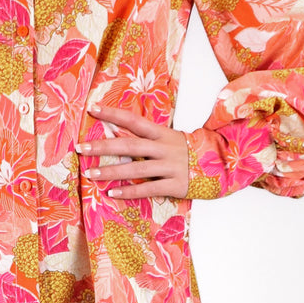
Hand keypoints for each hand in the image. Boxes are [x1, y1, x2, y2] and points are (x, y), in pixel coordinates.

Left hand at [75, 103, 189, 198]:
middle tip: (81, 148)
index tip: (92, 109)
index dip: (113, 114)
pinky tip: (112, 192)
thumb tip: (116, 134)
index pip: (133, 120)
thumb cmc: (189, 151)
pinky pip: (148, 189)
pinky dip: (129, 191)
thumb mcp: (170, 138)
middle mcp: (164, 148)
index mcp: (162, 133)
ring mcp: (170, 167)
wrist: (222, 164)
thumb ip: (148, 138)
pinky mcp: (175, 185)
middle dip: (103, 146)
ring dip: (111, 171)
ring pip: (135, 169)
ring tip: (90, 173)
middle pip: (129, 145)